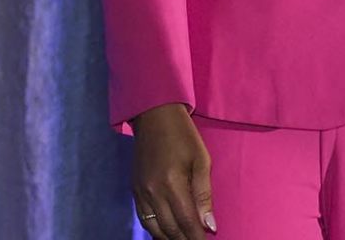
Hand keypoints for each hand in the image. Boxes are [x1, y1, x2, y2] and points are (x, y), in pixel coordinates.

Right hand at [130, 103, 214, 237]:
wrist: (154, 117)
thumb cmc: (184, 136)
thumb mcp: (202, 160)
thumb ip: (204, 195)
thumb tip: (210, 225)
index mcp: (172, 183)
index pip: (185, 221)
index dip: (196, 236)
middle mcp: (152, 192)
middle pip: (169, 229)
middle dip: (185, 239)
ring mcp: (140, 193)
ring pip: (155, 228)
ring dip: (170, 238)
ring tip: (185, 239)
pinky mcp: (134, 191)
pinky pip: (144, 219)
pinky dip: (156, 230)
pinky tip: (167, 233)